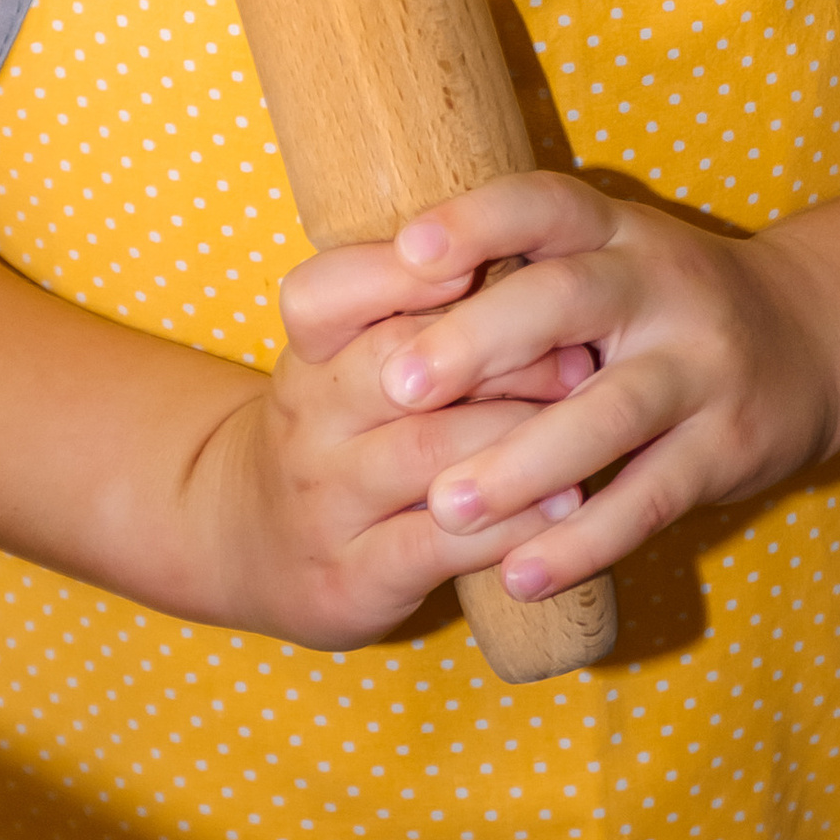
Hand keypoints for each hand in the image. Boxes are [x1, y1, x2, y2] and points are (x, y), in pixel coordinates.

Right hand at [182, 235, 596, 650]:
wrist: (254, 549)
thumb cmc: (343, 431)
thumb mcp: (353, 361)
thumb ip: (418, 313)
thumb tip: (537, 262)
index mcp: (308, 351)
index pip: (326, 292)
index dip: (399, 272)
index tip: (478, 264)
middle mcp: (306, 418)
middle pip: (395, 363)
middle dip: (498, 354)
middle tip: (578, 357)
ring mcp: (324, 501)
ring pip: (425, 451)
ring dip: (517, 433)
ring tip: (585, 425)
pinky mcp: (351, 577)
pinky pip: (439, 542)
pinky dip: (512, 521)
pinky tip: (564, 504)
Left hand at [372, 173, 839, 603]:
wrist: (817, 336)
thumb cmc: (665, 304)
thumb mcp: (608, 256)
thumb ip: (518, 275)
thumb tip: (376, 306)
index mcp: (616, 231)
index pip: (544, 202)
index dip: (477, 220)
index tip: (408, 252)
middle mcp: (662, 285)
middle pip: (568, 299)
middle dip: (481, 341)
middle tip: (398, 386)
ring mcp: (704, 365)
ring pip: (609, 411)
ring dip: (522, 461)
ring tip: (446, 507)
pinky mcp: (730, 446)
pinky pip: (651, 497)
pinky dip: (584, 539)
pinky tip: (519, 572)